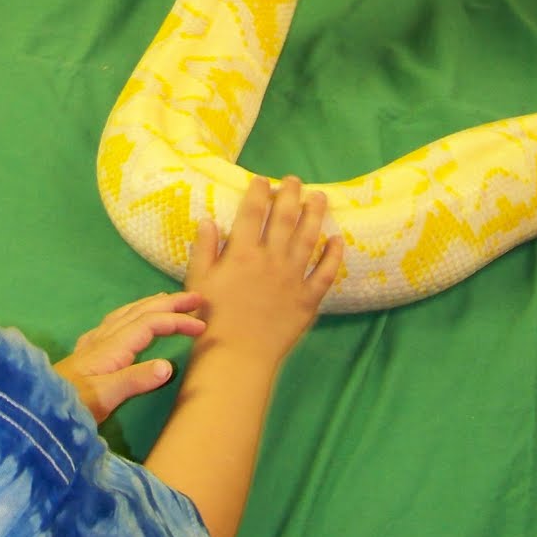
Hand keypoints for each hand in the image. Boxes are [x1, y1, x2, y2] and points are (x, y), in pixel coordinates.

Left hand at [53, 290, 206, 422]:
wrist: (38, 406)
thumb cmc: (73, 403)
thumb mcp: (106, 396)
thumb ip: (135, 380)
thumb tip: (168, 365)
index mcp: (113, 345)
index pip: (151, 323)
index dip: (177, 321)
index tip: (202, 325)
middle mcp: (104, 337)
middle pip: (141, 311)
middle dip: (169, 303)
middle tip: (196, 298)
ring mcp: (94, 343)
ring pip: (126, 314)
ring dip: (150, 305)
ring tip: (167, 302)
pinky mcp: (86, 352)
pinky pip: (114, 324)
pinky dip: (129, 316)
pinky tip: (127, 322)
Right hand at [185, 176, 341, 370]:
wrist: (237, 357)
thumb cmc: (211, 319)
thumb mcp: (198, 279)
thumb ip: (205, 248)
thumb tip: (209, 219)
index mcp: (242, 252)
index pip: (253, 211)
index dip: (258, 191)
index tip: (262, 179)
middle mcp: (270, 259)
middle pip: (284, 218)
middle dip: (290, 194)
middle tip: (295, 180)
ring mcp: (293, 278)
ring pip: (308, 238)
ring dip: (315, 214)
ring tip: (320, 197)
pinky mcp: (308, 299)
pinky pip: (325, 273)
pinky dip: (333, 255)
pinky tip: (337, 240)